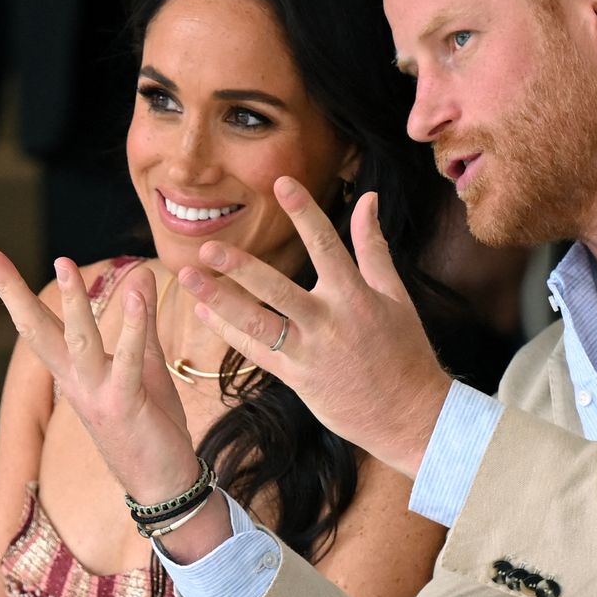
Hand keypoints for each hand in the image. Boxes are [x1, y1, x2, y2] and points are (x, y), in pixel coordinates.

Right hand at [0, 249, 199, 503]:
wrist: (163, 482)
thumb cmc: (150, 423)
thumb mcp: (144, 364)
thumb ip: (140, 320)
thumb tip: (140, 273)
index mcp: (73, 372)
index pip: (36, 324)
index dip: (9, 290)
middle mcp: (76, 382)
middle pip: (35, 329)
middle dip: (9, 291)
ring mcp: (97, 395)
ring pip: (78, 341)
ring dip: (73, 302)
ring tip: (63, 261)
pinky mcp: (125, 404)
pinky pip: (127, 361)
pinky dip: (132, 328)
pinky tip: (137, 296)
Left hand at [180, 176, 452, 477]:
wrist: (408, 414)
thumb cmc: (405, 350)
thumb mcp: (394, 294)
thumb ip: (373, 245)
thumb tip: (369, 198)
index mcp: (356, 296)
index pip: (327, 244)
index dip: (304, 212)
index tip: (282, 182)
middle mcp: (329, 322)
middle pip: (277, 290)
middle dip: (240, 268)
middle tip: (208, 247)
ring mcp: (308, 352)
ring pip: (256, 324)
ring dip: (220, 299)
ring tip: (188, 276)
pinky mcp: (295, 378)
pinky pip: (255, 352)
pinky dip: (227, 331)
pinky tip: (205, 311)